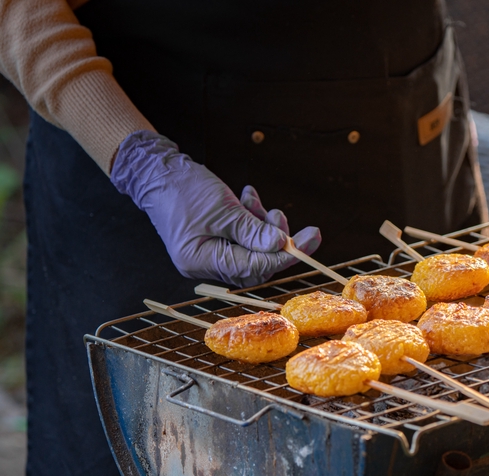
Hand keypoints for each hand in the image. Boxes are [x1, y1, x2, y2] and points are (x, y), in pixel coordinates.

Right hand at [110, 131, 320, 287]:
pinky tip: (247, 198)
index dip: (283, 255)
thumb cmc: (182, 187)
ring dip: (262, 226)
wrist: (155, 170)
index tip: (308, 242)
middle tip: (290, 220)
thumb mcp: (223, 208)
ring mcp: (207, 253)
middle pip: (255, 263)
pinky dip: (249, 220)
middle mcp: (204, 263)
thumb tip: (281, 245)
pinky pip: (240, 237)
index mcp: (202, 261)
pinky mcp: (211, 239)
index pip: (254, 267)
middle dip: (276, 241)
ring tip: (258, 202)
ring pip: (250, 248)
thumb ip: (253, 230)